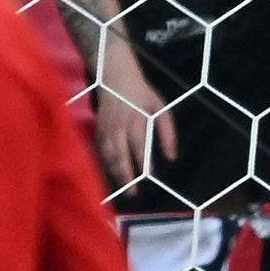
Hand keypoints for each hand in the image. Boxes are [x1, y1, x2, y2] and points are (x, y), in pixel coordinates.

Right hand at [90, 52, 175, 187]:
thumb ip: (167, 133)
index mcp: (136, 121)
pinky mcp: (98, 129)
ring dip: (114, 173)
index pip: (139, 147)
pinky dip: (104, 164)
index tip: (148, 177)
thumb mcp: (160, 108)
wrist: (115, 77)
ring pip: (108, 156)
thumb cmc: (141, 94)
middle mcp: (118, 128)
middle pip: (120, 156)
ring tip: (122, 187)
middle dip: (126, 176)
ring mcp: (105, 129)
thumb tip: (172, 157)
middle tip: (132, 193)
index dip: (143, 163)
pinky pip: (100, 151)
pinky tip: (111, 174)